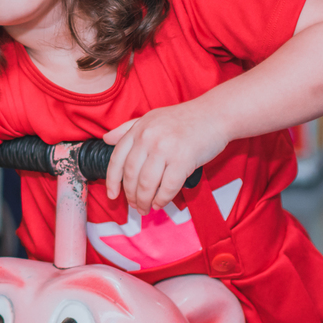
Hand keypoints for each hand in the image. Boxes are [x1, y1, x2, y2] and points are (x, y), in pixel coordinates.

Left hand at [102, 101, 229, 214]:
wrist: (216, 114)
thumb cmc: (184, 119)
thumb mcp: (152, 118)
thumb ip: (128, 129)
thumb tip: (106, 139)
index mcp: (139, 129)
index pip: (117, 159)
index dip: (111, 181)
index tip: (112, 195)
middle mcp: (148, 138)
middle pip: (131, 175)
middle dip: (130, 195)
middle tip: (134, 206)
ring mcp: (165, 148)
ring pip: (147, 184)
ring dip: (144, 201)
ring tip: (145, 208)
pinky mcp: (183, 160)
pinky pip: (167, 187)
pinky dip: (162, 200)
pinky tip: (160, 204)